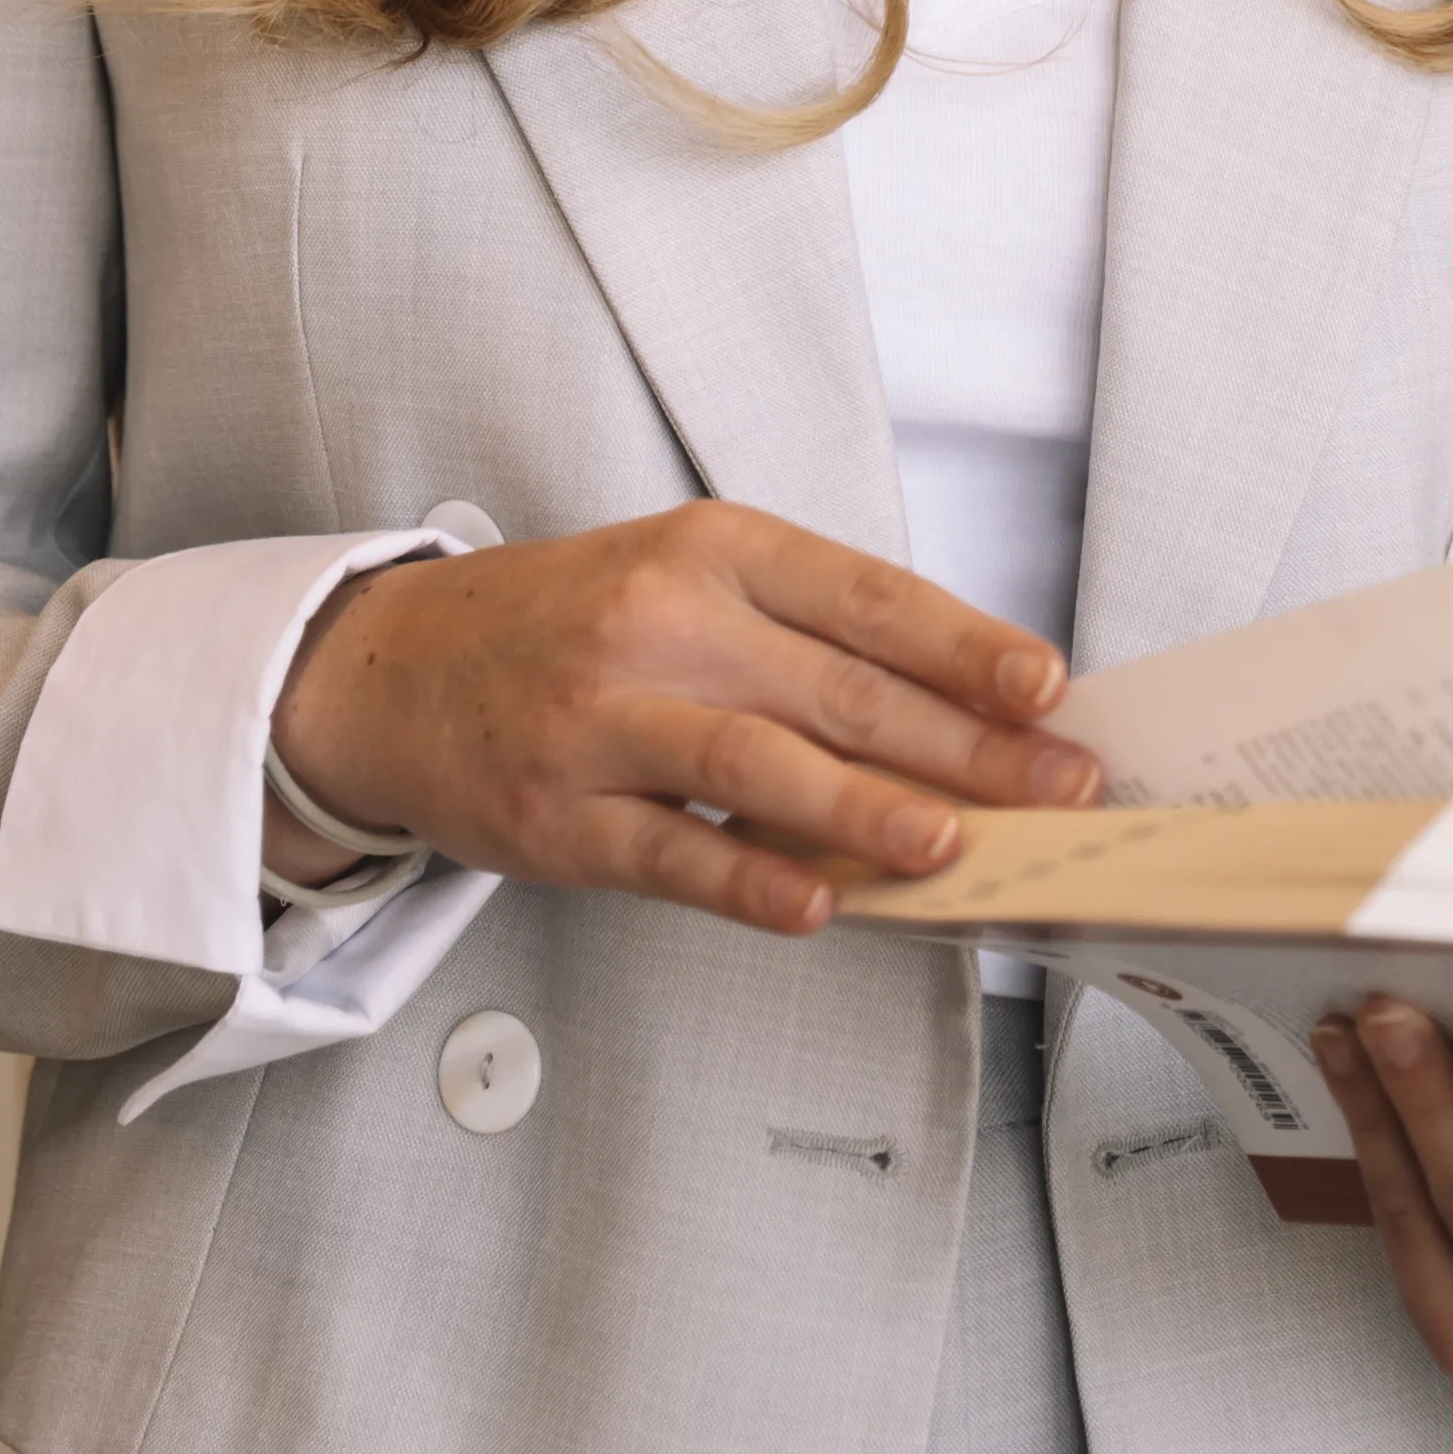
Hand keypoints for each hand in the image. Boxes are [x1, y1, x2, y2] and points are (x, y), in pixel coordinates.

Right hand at [267, 501, 1101, 935]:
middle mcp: (659, 622)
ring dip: (866, 807)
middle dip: (964, 745)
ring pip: (757, 762)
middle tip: (1057, 790)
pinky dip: (751, 881)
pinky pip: (672, 851)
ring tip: (953, 844)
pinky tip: (821, 904)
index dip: (966, 645)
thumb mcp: (686, 582)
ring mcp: (601, 720)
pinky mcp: (558, 815)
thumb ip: (807, 635)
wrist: (395, 667)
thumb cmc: (572, 625)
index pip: (866, 595)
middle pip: (836, 686)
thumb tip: (964, 715)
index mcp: (711, 549)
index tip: (1050, 688)